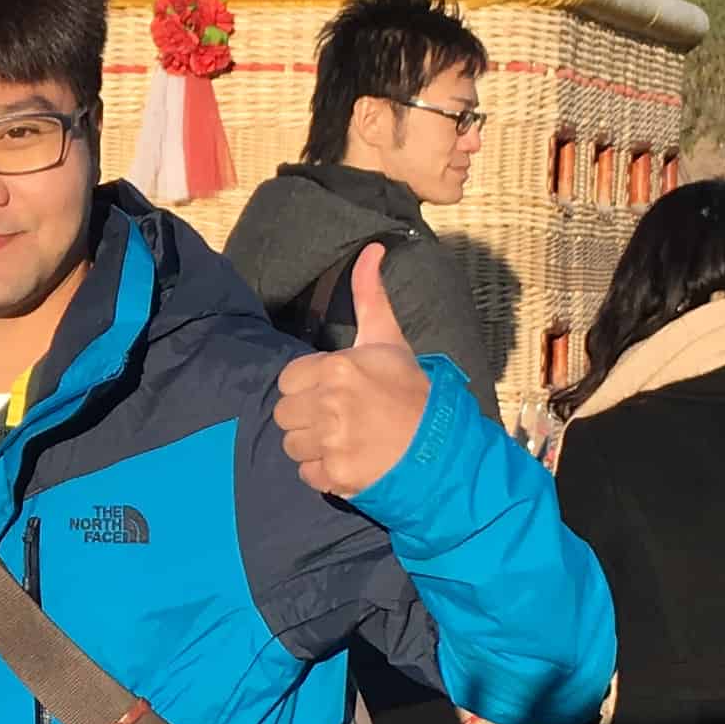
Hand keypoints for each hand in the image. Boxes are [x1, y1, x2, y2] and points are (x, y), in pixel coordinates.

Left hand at [274, 249, 434, 500]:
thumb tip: (371, 248)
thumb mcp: (388, 339)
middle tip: (337, 418)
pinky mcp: (337, 475)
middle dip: (306, 417)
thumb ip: (370, 295)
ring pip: (292, 446)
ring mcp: (333, 442)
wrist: (440, 443)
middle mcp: (330, 405)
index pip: (288, 381)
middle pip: (285, 415)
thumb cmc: (410, 389)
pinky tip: (347, 461)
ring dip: (312, 446)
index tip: (332, 392)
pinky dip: (323, 473)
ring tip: (343, 439)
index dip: (307, 387)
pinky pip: (307, 475)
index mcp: (337, 368)